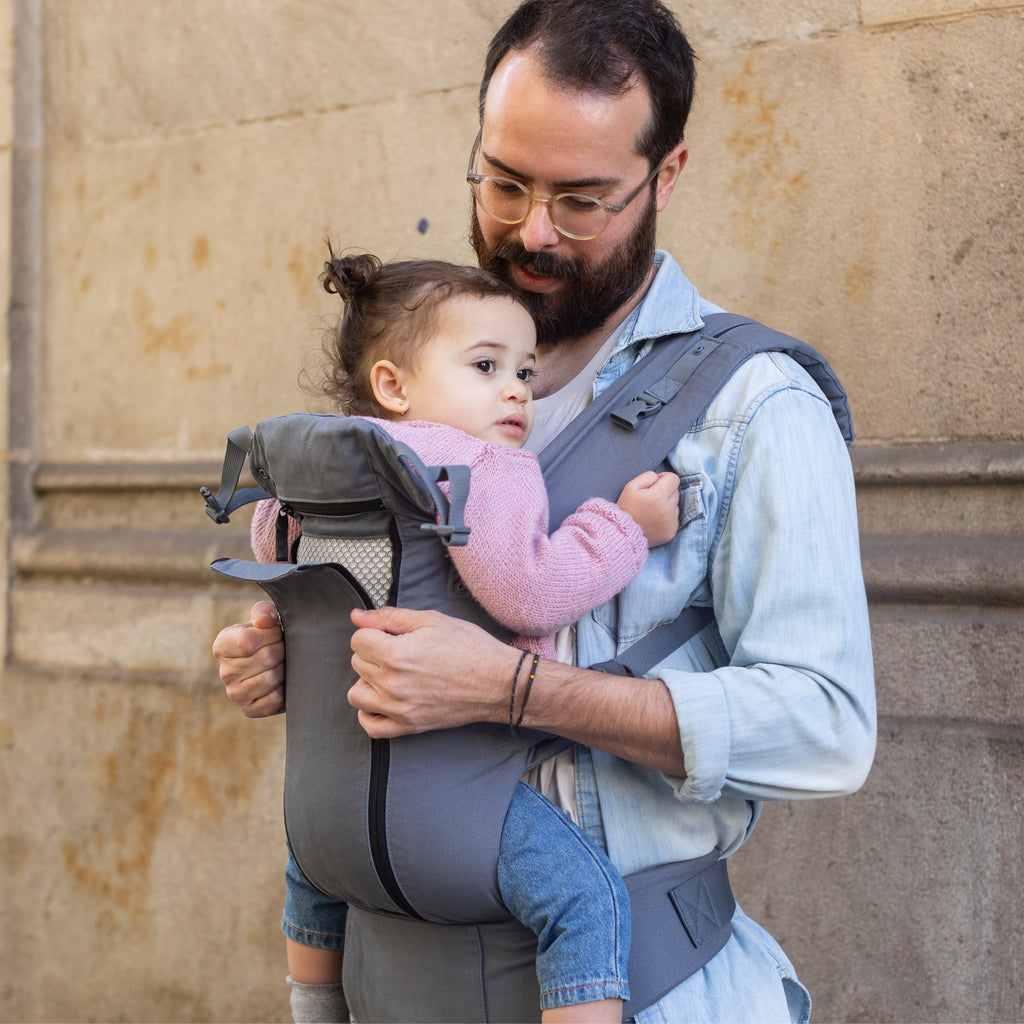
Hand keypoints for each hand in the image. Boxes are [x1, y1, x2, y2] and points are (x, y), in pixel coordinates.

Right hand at [212, 600, 285, 717]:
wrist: (281, 662)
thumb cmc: (272, 636)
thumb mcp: (267, 617)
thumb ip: (264, 612)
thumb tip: (264, 621)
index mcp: (223, 645)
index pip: (248, 641)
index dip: (271, 634)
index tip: (277, 632)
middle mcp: (225, 671)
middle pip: (266, 658)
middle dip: (283, 650)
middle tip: (285, 649)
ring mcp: (235, 693)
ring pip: (272, 678)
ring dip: (285, 668)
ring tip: (284, 663)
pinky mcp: (250, 710)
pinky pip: (275, 698)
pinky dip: (285, 688)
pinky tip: (283, 681)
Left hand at [348, 606, 514, 738]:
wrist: (498, 681)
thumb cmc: (471, 649)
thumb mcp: (431, 620)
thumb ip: (389, 617)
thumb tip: (357, 616)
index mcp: (397, 654)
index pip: (358, 640)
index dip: (374, 631)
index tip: (391, 633)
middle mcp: (393, 684)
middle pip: (357, 663)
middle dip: (373, 651)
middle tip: (399, 649)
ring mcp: (399, 709)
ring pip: (356, 694)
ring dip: (367, 681)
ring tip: (389, 673)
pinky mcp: (409, 726)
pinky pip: (371, 726)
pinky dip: (369, 713)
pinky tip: (382, 699)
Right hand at [616, 470, 680, 546]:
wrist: (622, 533)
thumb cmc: (626, 507)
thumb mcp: (631, 486)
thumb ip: (648, 476)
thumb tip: (660, 477)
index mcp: (658, 496)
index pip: (674, 479)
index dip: (664, 478)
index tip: (655, 485)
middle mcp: (667, 510)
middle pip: (676, 492)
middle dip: (665, 492)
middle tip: (651, 499)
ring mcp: (671, 523)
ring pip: (676, 506)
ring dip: (667, 505)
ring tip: (651, 511)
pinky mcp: (671, 532)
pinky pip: (675, 519)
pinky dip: (667, 518)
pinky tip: (654, 521)